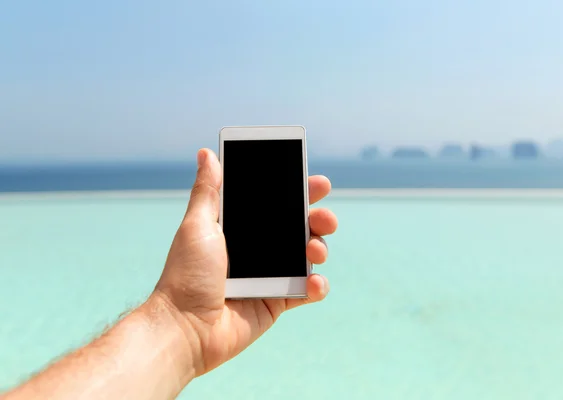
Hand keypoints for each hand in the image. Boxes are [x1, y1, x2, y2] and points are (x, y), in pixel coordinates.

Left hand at [154, 148, 337, 375]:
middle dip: (318, 218)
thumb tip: (206, 154)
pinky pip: (306, 292)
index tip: (317, 183)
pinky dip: (317, 286)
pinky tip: (313, 283)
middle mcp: (259, 249)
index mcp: (241, 229)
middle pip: (299, 227)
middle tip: (324, 218)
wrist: (185, 328)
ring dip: (320, 248)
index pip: (276, 204)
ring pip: (308, 256)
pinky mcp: (277, 302)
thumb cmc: (185, 275)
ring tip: (314, 251)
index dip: (299, 192)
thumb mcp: (197, 226)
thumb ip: (209, 191)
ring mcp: (270, 275)